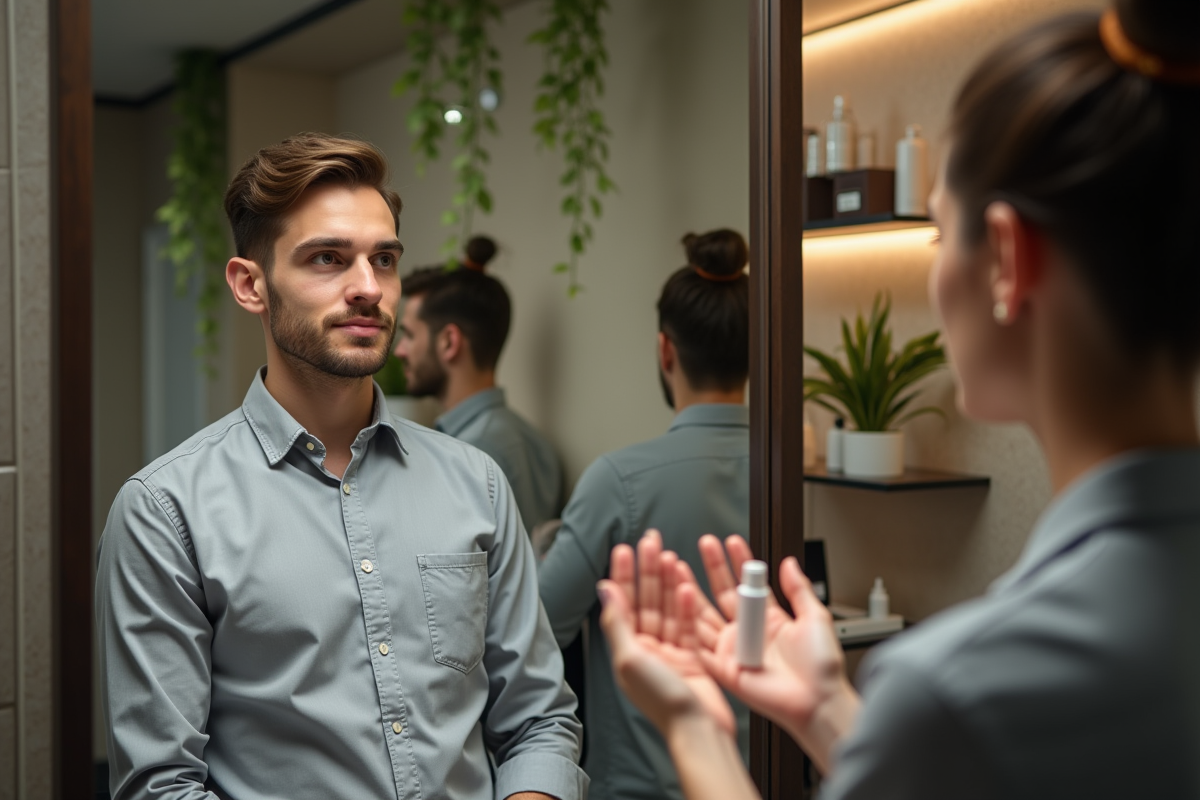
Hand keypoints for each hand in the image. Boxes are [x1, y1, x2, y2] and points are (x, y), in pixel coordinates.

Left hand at [598, 530, 736, 739]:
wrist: (698, 728)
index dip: (623, 575)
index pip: (622, 604)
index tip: (624, 549)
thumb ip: (617, 622)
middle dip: (647, 570)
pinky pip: (687, 624)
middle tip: (650, 541)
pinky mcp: (691, 656)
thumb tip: (604, 589)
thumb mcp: (630, 658)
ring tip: (669, 555)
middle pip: (646, 601)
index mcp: (626, 650)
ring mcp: (669, 652)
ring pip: (667, 608)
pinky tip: (687, 584)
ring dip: (668, 581)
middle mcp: (646, 649)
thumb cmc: (663, 701)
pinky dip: (686, 604)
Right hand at [684, 535, 859, 773]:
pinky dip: (688, 626)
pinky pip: (700, 647)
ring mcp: (734, 651)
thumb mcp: (814, 618)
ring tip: (680, 568)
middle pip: (723, 595)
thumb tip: (789, 563)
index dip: (740, 562)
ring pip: (705, 616)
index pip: (748, 585)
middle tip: (705, 544)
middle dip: (713, 568)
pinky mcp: (724, 670)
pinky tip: (679, 603)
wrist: (818, 701)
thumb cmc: (821, 667)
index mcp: (770, 621)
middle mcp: (748, 634)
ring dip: (692, 592)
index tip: (731, 541)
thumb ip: (799, 589)